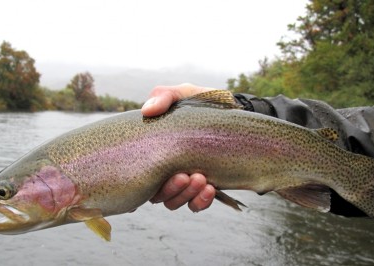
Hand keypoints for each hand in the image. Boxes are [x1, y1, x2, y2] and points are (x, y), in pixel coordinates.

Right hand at [143, 84, 216, 211]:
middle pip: (155, 194)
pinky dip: (200, 201)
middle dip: (171, 188)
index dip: (144, 179)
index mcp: (153, 151)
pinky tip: (210, 189)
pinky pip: (195, 206)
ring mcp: (183, 181)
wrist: (233, 112)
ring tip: (202, 179)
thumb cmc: (202, 102)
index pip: (139, 174)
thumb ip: (164, 96)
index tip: (161, 168)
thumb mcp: (183, 94)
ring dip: (186, 194)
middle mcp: (164, 170)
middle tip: (187, 175)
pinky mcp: (202, 188)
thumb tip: (146, 110)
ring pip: (174, 202)